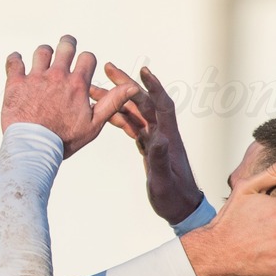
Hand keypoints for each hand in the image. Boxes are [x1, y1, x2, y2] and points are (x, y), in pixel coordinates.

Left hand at [2, 37, 139, 157]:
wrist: (34, 147)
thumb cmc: (64, 139)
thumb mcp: (94, 123)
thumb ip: (112, 102)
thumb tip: (133, 87)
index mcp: (77, 85)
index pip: (87, 58)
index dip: (86, 60)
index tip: (82, 65)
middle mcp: (57, 76)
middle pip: (66, 46)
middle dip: (67, 44)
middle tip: (66, 46)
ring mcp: (36, 78)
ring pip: (42, 52)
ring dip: (44, 53)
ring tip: (43, 60)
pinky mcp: (16, 83)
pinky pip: (14, 61)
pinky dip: (16, 60)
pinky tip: (18, 62)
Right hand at [94, 63, 202, 224]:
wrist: (181, 207)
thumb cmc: (174, 196)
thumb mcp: (164, 179)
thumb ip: (160, 158)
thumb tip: (157, 137)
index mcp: (167, 137)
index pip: (161, 105)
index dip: (152, 87)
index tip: (142, 70)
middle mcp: (162, 133)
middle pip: (143, 102)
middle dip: (126, 84)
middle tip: (108, 68)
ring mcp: (154, 138)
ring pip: (134, 112)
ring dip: (117, 99)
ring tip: (95, 89)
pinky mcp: (148, 146)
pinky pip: (132, 126)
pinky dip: (119, 116)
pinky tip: (105, 111)